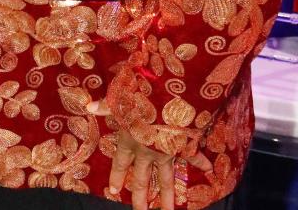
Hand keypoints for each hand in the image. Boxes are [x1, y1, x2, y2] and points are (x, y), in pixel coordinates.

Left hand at [86, 99, 211, 209]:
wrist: (166, 98)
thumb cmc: (140, 98)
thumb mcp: (119, 101)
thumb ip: (105, 106)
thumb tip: (88, 107)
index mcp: (130, 141)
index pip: (121, 163)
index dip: (117, 177)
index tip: (114, 191)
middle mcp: (147, 151)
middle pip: (143, 180)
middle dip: (140, 199)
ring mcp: (165, 152)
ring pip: (166, 180)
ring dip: (167, 198)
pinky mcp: (181, 145)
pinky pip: (192, 156)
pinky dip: (200, 161)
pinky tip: (209, 169)